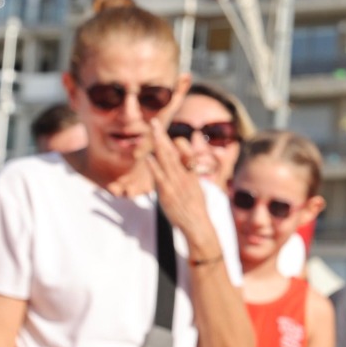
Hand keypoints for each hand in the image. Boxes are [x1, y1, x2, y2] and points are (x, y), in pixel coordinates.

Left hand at [143, 117, 217, 255]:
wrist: (197, 224)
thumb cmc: (196, 210)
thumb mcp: (196, 189)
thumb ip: (188, 178)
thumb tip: (185, 172)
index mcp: (190, 173)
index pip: (183, 152)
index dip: (172, 142)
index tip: (161, 133)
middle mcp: (183, 174)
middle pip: (172, 150)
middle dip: (162, 135)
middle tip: (154, 121)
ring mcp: (175, 183)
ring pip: (166, 158)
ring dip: (158, 143)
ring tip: (151, 130)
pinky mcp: (167, 193)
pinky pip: (160, 176)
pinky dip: (154, 165)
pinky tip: (147, 157)